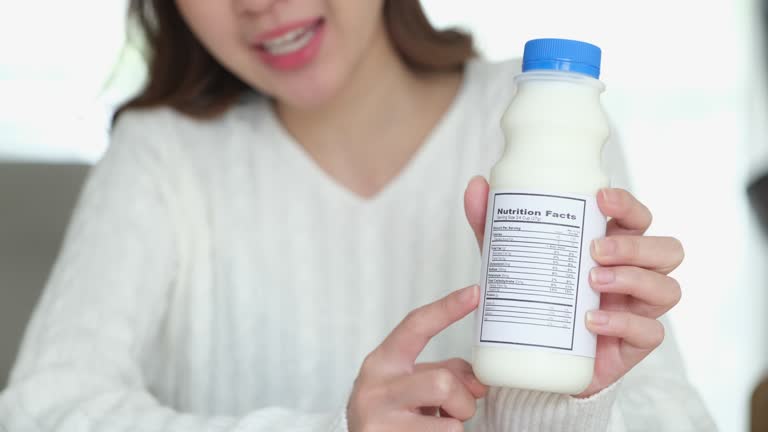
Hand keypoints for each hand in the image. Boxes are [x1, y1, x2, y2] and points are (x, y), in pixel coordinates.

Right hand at [347, 285, 488, 431]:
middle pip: (442, 383)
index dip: (447, 309)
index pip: (416, 327)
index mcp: (383, 362)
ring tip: (436, 427)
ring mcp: (381, 421)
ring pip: (451, 422)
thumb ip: (446, 373)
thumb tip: (480, 382)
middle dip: (462, 400)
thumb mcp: (411, 384)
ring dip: (456, 425)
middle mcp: (377, 389)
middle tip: (454, 411)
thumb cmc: (389, 412)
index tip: (474, 293)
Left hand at [463, 177, 682, 397]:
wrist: (534, 355)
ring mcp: (638, 310)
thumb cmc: (535, 296)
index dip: (628, 205)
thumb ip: (494, 225)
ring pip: (667, 289)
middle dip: (635, 244)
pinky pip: (650, 332)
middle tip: (594, 249)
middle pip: (666, 250)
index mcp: (613, 246)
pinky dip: (623, 323)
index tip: (600, 198)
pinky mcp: (634, 345)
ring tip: (592, 280)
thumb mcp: (511, 258)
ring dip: (633, 279)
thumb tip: (475, 185)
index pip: (638, 218)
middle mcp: (634, 275)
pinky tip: (591, 321)